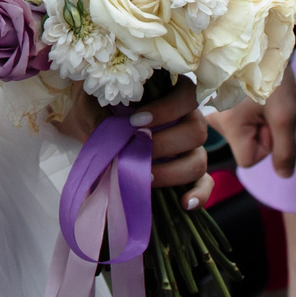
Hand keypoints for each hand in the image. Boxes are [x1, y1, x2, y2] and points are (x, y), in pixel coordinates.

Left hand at [67, 78, 214, 199]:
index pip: (187, 94)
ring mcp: (190, 148)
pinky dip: (199, 194)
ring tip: (146, 178)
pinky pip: (205, 183)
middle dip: (165, 144)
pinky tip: (184, 203)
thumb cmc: (96, 108)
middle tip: (137, 151)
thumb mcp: (93, 105)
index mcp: (170, 93)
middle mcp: (187, 119)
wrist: (90, 128)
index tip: (135, 122)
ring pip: (199, 160)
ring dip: (173, 172)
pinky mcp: (189, 173)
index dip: (167, 109)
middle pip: (197, 130)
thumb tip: (112, 126)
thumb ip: (103, 111)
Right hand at [209, 69, 295, 178]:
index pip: (249, 160)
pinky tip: (251, 91)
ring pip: (241, 132)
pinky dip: (247, 110)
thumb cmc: (272, 75)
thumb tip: (283, 176)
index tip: (269, 118)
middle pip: (244, 146)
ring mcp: (212, 110)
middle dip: (260, 130)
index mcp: (228, 127)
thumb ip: (285, 149)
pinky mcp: (215, 101)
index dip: (266, 144)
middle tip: (265, 104)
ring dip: (255, 119)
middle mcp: (212, 121)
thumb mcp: (286, 114)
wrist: (258, 37)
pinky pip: (236, 119)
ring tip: (260, 94)